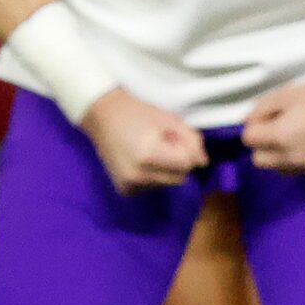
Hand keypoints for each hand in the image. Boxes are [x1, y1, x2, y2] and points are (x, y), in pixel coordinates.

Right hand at [81, 87, 205, 193]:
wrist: (102, 117)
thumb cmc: (138, 114)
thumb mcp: (171, 120)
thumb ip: (192, 141)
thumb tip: (201, 163)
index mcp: (148, 155)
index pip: (186, 165)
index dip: (185, 150)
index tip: (172, 138)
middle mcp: (137, 175)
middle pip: (179, 178)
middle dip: (177, 163)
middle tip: (161, 145)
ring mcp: (129, 185)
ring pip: (167, 183)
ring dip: (165, 170)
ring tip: (149, 152)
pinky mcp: (125, 190)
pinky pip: (153, 187)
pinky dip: (153, 176)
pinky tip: (141, 163)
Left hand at [243, 71, 304, 176]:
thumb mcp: (284, 95)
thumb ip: (259, 110)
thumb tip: (247, 123)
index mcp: (280, 136)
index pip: (248, 139)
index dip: (255, 126)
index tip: (266, 118)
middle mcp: (291, 155)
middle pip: (258, 159)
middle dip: (262, 144)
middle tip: (276, 128)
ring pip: (275, 167)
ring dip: (276, 155)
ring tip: (292, 136)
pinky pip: (294, 169)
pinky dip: (292, 160)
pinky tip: (304, 144)